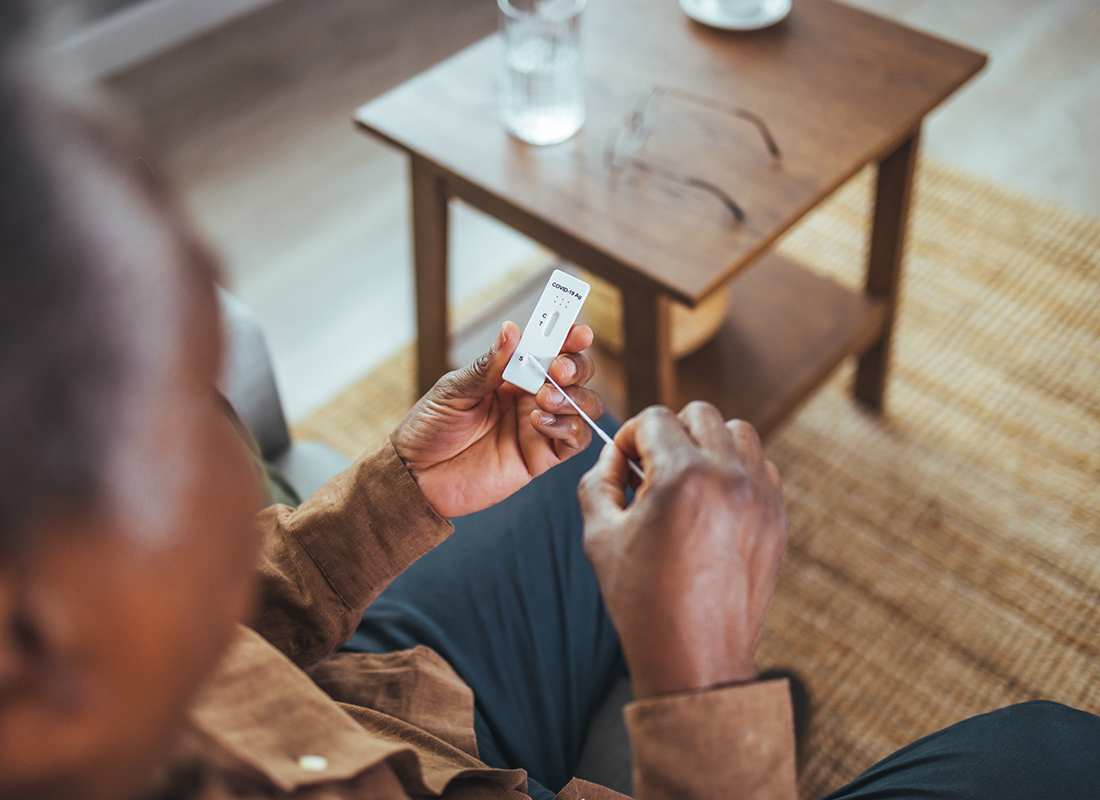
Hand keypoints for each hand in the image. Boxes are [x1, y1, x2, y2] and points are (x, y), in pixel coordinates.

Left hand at [392, 321, 604, 518]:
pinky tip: (540, 421)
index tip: (576, 332)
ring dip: (573, 396)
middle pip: (576, 373)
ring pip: (585, 404)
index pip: (550, 348)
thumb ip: (488, 365)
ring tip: (543, 397)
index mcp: (511, 373)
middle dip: (576, 365)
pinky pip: (575, 439)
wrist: (416, 475)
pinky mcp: (542, 456)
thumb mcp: (454, 390)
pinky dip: (568, 426)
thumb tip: (511, 330)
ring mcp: (540, 426)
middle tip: (557, 368)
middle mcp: (531, 396)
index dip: (568, 337)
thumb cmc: (430, 428)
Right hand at [578, 402, 787, 698]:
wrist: (696, 657)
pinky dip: (737, 471)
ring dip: (707, 444)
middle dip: (669, 432)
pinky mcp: (777, 518)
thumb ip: (598, 481)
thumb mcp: (599, 535)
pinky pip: (761, 467)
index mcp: (684, 477)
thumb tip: (613, 457)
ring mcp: (761, 496)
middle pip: (700, 414)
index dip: (629, 437)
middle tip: (652, 470)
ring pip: (738, 432)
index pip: (655, 418)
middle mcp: (729, 477)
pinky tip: (713, 503)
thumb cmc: (643, 600)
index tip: (624, 465)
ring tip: (686, 481)